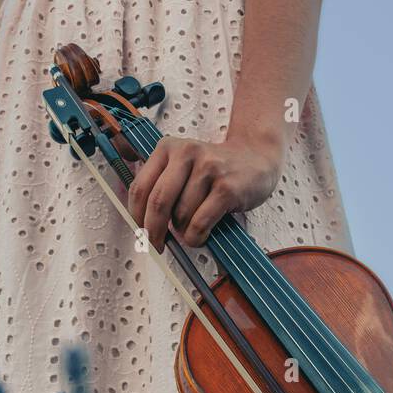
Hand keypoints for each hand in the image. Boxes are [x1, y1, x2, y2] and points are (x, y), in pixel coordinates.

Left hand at [127, 133, 282, 252]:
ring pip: (180, 216)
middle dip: (153, 231)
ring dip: (183, 233)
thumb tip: (139, 218)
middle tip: (156, 245)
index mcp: (168, 147)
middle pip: (157, 203)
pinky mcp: (226, 188)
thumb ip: (159, 182)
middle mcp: (186, 153)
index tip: (140, 232)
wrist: (256, 158)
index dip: (136, 216)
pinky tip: (200, 235)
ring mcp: (208, 169)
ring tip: (192, 230)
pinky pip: (200, 223)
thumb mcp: (183, 165)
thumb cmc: (216, 170)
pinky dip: (196, 237)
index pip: (140, 187)